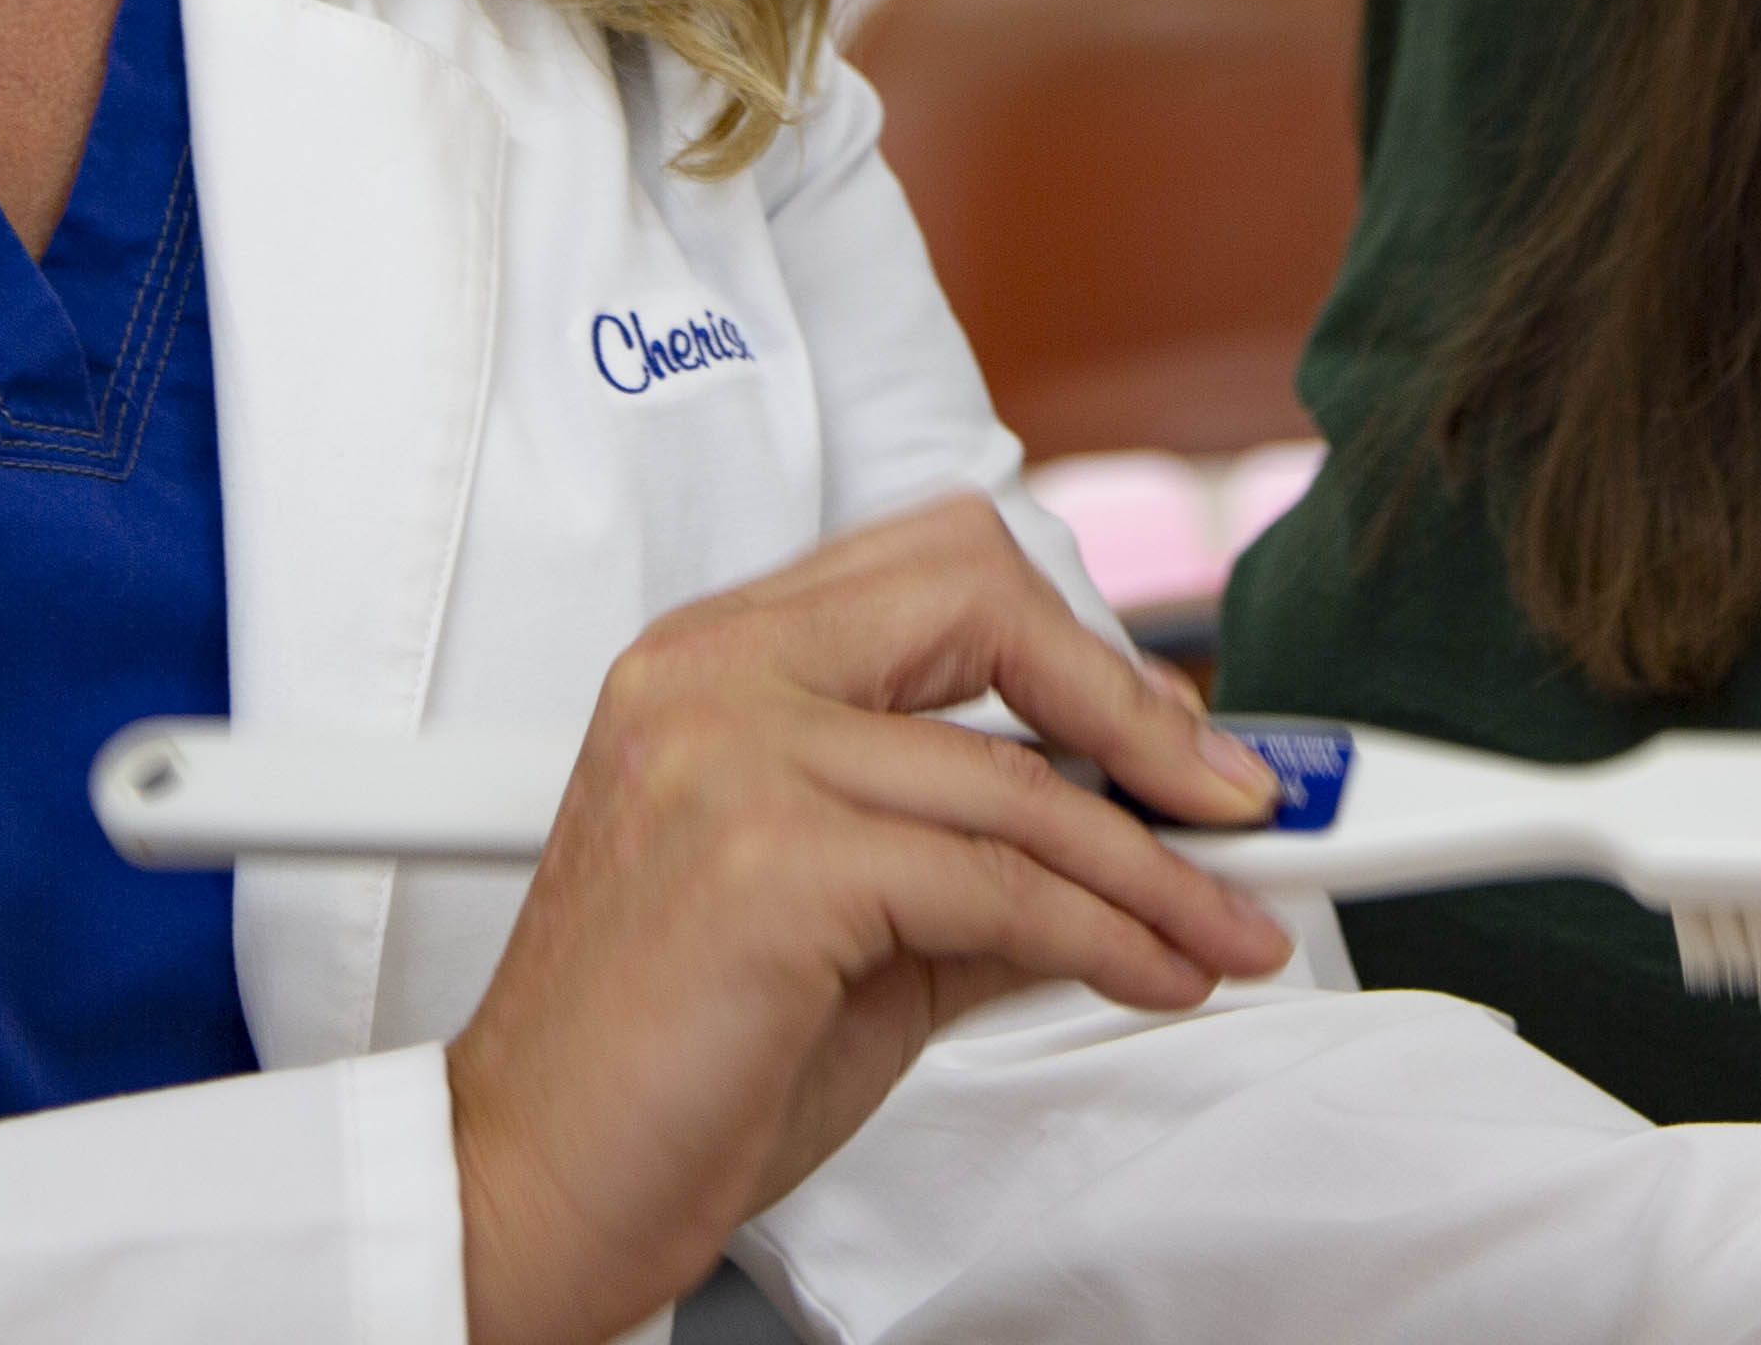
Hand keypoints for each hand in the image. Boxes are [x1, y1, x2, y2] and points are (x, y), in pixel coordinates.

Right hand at [441, 495, 1295, 1344]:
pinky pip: (1001, 886)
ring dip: (1162, 868)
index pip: (938, 570)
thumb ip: (980, 859)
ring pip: (1018, 781)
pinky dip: (1111, 935)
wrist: (527, 1188)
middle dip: (1133, 701)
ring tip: (1231, 930)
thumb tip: (1139, 843)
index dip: (1078, 646)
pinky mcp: (772, 864)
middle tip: (1233, 800)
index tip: (1170, 739)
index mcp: (712, 659)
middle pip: (981, 597)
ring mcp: (735, 758)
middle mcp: (712, 676)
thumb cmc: (669, 1067)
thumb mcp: (856, 931)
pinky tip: (1156, 974)